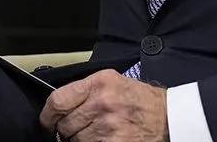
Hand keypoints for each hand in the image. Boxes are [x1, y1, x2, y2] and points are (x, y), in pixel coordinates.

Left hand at [40, 70, 168, 141]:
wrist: (168, 116)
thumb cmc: (139, 99)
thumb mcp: (112, 81)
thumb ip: (86, 89)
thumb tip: (59, 105)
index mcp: (99, 83)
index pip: (58, 100)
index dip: (47, 115)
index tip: (47, 121)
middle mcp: (102, 103)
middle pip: (65, 125)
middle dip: (67, 129)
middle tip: (79, 127)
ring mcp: (109, 126)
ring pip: (76, 141)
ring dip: (81, 140)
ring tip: (97, 133)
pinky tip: (103, 139)